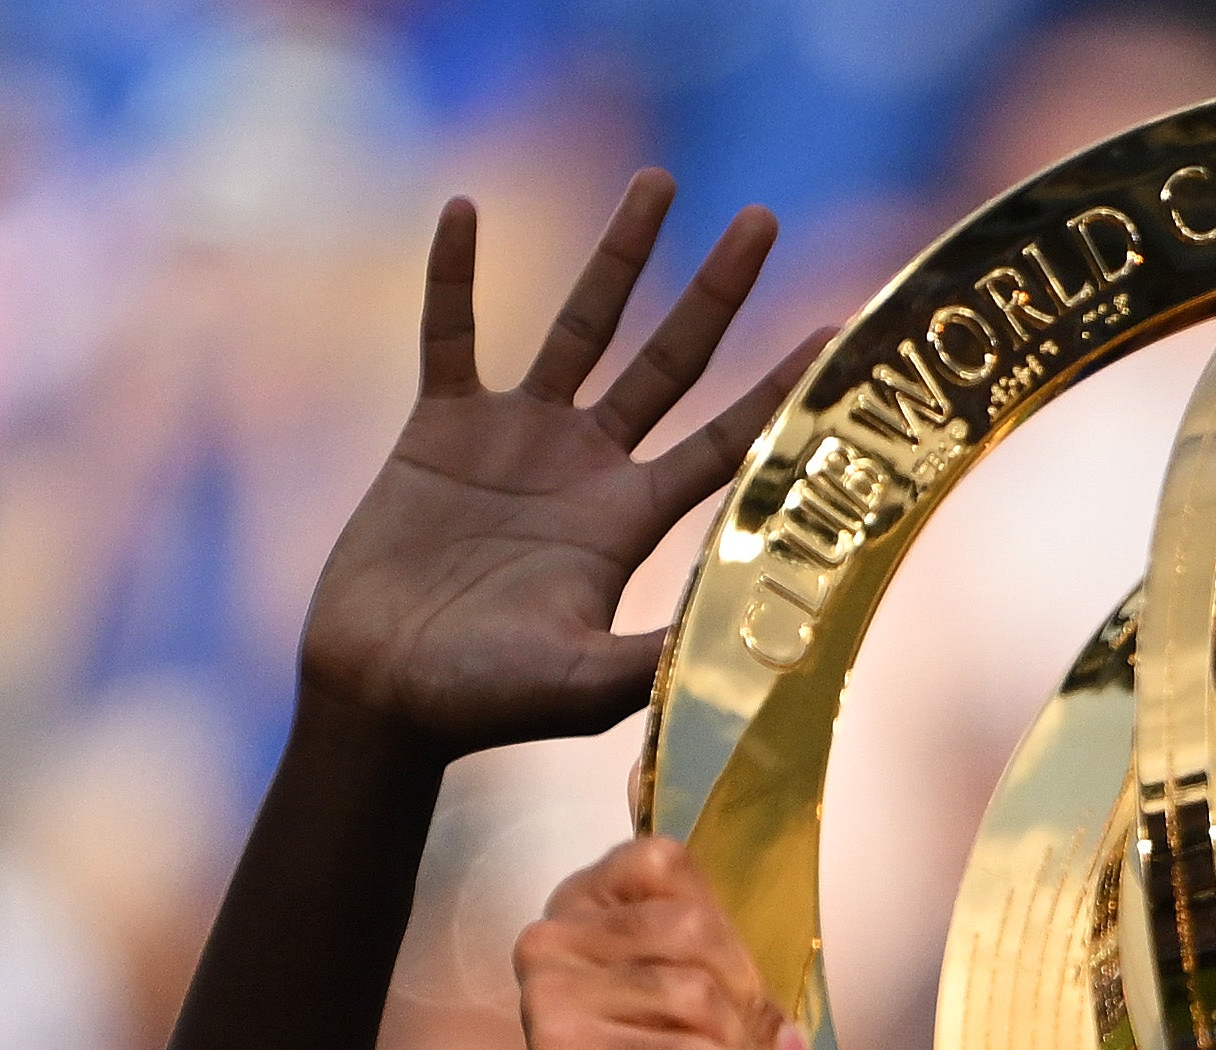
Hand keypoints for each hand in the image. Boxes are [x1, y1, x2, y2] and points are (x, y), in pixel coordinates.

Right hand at [299, 176, 795, 756]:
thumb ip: (660, 660)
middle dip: (718, 291)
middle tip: (764, 218)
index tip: (835, 336)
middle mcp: (587, 467)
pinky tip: (463, 210)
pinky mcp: (439, 426)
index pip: (727, 441)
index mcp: (630, 520)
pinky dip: (453, 276)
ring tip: (661, 181)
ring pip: (581, 326)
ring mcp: (515, 438)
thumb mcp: (585, 684)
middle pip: (671, 359)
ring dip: (619, 254)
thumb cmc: (482, 702)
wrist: (380, 692)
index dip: (780, 391)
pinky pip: (450, 333)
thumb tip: (754, 655)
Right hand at [521, 839, 809, 1049]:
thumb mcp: (713, 999)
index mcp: (583, 903)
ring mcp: (548, 994)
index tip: (743, 990)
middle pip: (689, 927)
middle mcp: (551, 938)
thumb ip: (725, 952)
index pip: (665, 864)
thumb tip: (757, 962)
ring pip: (691, 991)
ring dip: (744, 1047)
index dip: (728, 930)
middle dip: (747, 995)